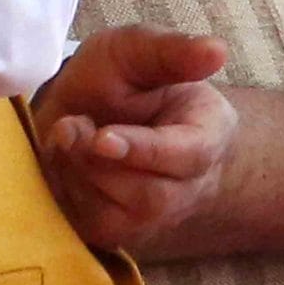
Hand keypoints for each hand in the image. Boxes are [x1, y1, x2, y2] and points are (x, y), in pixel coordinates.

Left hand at [33, 26, 235, 252]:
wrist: (96, 106)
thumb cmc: (124, 76)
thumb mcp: (141, 49)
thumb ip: (174, 50)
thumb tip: (218, 50)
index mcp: (209, 135)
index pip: (187, 155)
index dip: (144, 150)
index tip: (103, 137)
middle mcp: (188, 186)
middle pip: (150, 197)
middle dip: (100, 164)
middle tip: (67, 125)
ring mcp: (153, 218)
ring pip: (116, 217)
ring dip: (78, 175)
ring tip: (67, 131)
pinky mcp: (116, 235)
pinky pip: (88, 226)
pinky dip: (65, 191)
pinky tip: (65, 157)